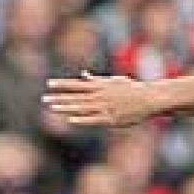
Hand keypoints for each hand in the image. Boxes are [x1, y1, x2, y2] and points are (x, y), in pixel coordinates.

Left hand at [43, 72, 159, 126]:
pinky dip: (81, 119)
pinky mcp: (111, 119)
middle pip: (76, 96)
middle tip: (45, 99)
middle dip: (59, 97)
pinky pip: (93, 119)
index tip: (49, 84)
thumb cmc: (132, 89)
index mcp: (100, 86)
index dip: (62, 84)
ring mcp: (105, 107)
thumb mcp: (114, 81)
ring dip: (66, 108)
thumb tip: (84, 74)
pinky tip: (70, 119)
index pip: (77, 84)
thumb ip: (97, 80)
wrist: (149, 99)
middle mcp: (100, 96)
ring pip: (81, 107)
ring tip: (52, 108)